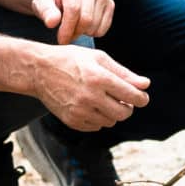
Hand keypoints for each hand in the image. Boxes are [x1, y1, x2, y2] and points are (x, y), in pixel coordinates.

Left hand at [31, 0, 114, 43]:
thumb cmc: (50, 0)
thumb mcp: (41, 3)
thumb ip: (45, 11)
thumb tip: (52, 22)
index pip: (74, 9)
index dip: (67, 28)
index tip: (60, 39)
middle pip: (87, 19)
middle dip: (75, 32)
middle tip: (65, 36)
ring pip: (95, 26)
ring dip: (82, 33)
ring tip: (72, 28)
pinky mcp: (110, 3)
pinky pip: (103, 29)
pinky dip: (92, 33)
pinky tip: (82, 26)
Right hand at [33, 43, 150, 130]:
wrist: (39, 70)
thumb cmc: (71, 59)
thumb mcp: (99, 59)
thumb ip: (123, 73)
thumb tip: (145, 85)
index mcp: (100, 78)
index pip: (132, 96)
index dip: (141, 98)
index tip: (142, 98)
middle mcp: (90, 97)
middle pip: (123, 113)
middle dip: (128, 107)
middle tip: (124, 100)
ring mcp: (80, 111)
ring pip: (110, 122)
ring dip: (113, 113)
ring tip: (105, 100)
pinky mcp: (71, 120)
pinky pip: (96, 126)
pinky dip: (99, 119)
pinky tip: (92, 106)